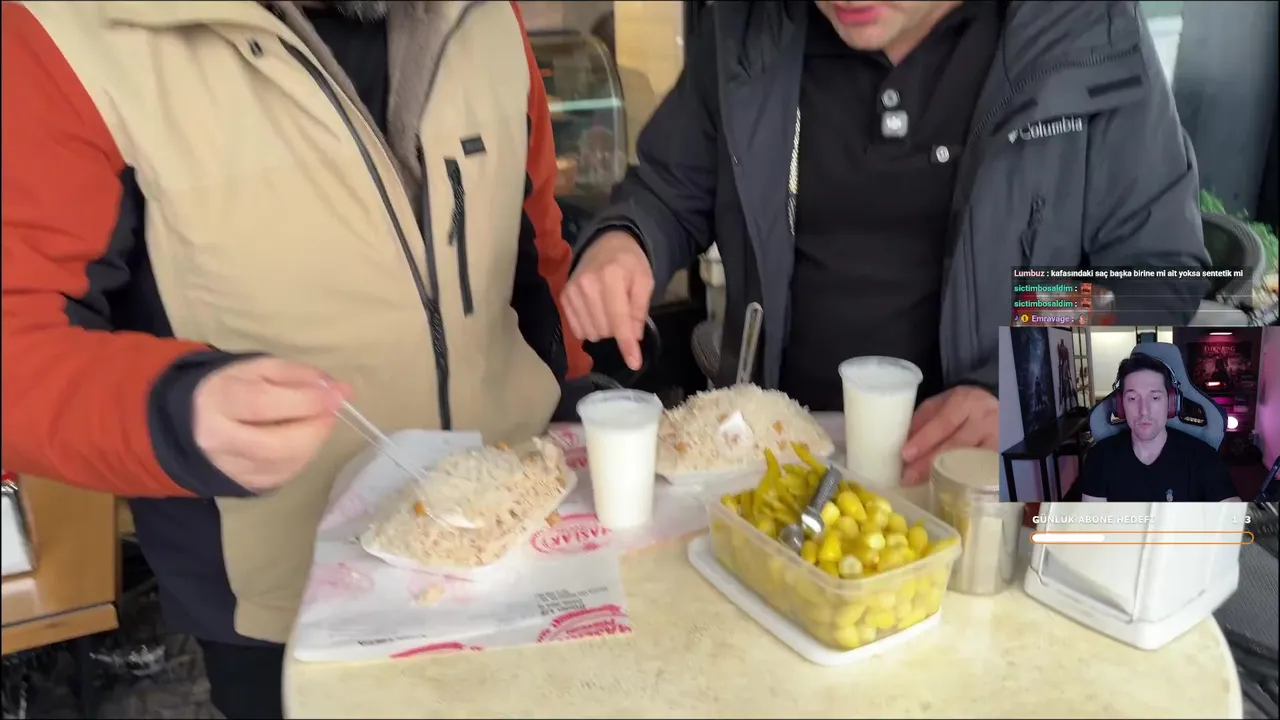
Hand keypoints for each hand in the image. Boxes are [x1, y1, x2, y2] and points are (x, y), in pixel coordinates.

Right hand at [192, 357, 350, 492]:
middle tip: (332, 412)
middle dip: (316, 428)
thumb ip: (298, 375)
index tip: (337, 394)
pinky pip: (282, 476)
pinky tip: (302, 441)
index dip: (306, 401)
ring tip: (318, 423)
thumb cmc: (231, 387)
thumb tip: (339, 389)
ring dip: (312, 443)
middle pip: (278, 445)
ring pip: (284, 465)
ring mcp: (229, 468)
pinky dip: (301, 458)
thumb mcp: (259, 369)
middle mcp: (218, 441)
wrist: (192, 421)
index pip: (263, 404)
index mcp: (217, 401)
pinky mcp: (242, 485)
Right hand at [561, 230, 654, 369]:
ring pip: (590, 332)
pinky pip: (577, 329)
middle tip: (623, 312)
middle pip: (604, 330)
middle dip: (618, 329)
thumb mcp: (645, 281)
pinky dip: (589, 327)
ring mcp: (572, 290)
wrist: (607, 243)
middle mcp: (587, 284)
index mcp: (611, 277)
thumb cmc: (630, 263)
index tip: (634, 363)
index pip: (619, 319)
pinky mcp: (564, 296)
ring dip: (603, 329)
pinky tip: (596, 312)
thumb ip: (640, 309)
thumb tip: (633, 337)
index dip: (627, 344)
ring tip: (609, 309)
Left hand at [899, 386, 997, 485]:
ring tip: (927, 484)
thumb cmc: (963, 408)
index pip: (944, 422)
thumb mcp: (943, 403)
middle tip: (909, 477)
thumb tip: (904, 442)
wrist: (1000, 408)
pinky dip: (969, 480)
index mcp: (966, 402)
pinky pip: (987, 471)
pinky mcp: (1007, 456)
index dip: (924, 439)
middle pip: (957, 445)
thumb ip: (924, 420)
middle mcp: (986, 419)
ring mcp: (1000, 439)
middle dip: (930, 462)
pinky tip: (954, 488)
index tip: (905, 454)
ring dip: (947, 475)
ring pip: (972, 461)